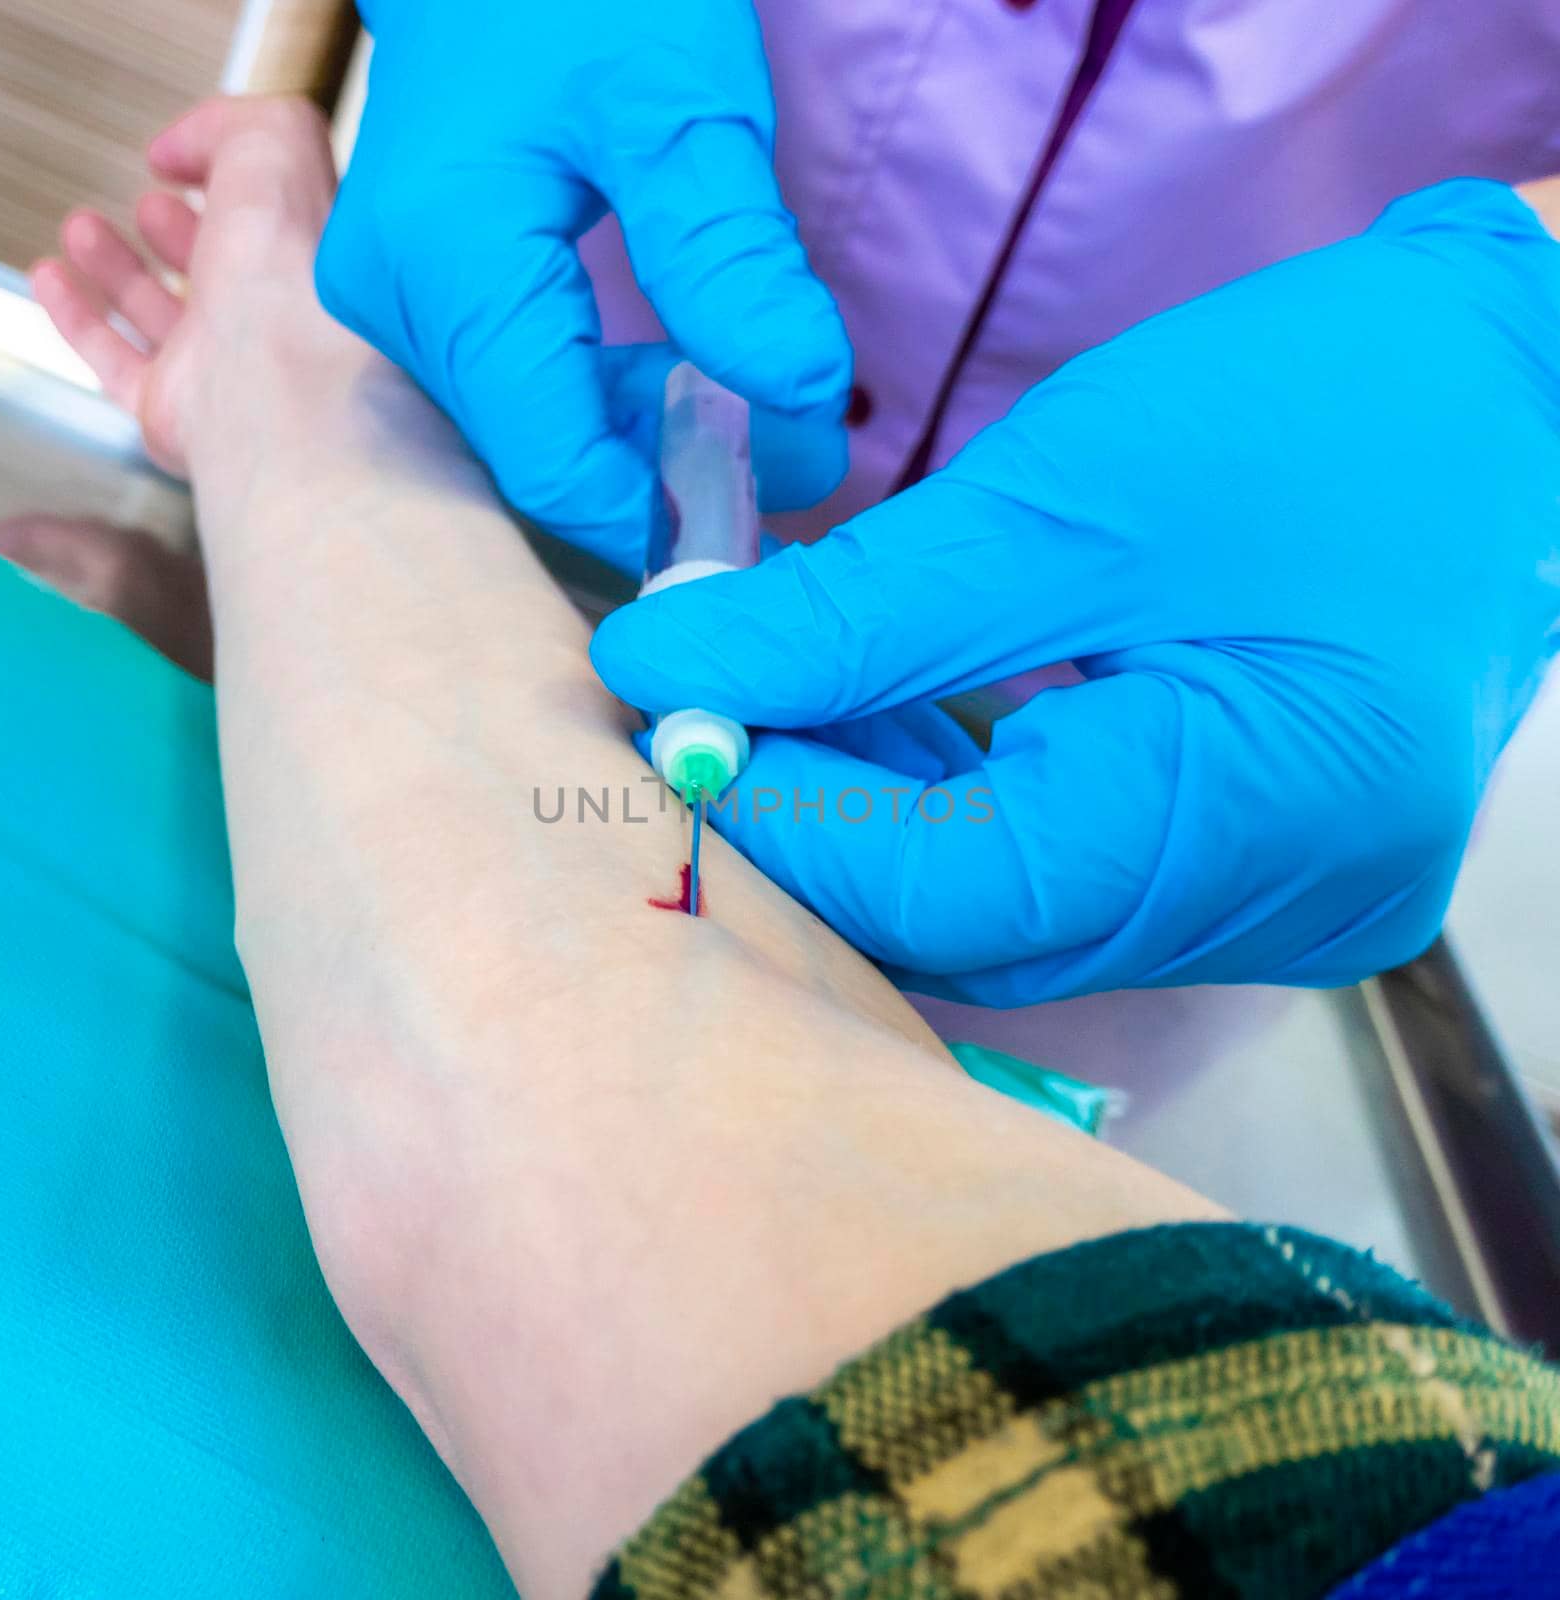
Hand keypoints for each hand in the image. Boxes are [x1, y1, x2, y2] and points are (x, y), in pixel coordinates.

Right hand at [30, 96, 340, 478]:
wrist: (281, 383)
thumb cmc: (299, 279)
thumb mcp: (278, 147)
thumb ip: (235, 124)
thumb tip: (185, 147)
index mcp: (316, 265)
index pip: (283, 223)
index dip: (242, 181)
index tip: (199, 159)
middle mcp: (279, 323)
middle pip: (226, 276)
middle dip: (184, 232)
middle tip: (156, 204)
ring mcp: (228, 370)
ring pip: (167, 319)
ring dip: (121, 271)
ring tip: (85, 229)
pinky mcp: (178, 409)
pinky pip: (118, 364)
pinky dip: (80, 322)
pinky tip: (54, 282)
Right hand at [315, 0, 851, 571]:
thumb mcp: (677, 100)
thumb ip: (732, 254)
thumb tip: (805, 392)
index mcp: (445, 263)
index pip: (553, 461)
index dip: (662, 514)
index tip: (769, 516)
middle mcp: (397, 305)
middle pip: (545, 453)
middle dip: (674, 473)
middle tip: (802, 454)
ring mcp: (401, 305)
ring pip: (537, 428)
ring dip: (651, 435)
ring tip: (767, 413)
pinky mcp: (424, 298)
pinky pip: (524, 387)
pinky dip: (612, 398)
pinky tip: (690, 379)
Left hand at [592, 180, 1559, 1003]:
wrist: (1507, 391)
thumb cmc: (1319, 414)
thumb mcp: (1064, 498)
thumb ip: (856, 610)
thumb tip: (666, 663)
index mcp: (1258, 827)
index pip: (955, 894)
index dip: (793, 820)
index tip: (673, 727)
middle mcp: (1277, 914)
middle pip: (980, 920)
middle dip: (829, 817)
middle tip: (716, 707)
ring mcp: (1280, 905)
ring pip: (1018, 907)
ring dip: (890, 810)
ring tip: (793, 692)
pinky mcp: (1266, 869)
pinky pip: (1077, 874)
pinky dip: (970, 805)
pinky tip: (895, 716)